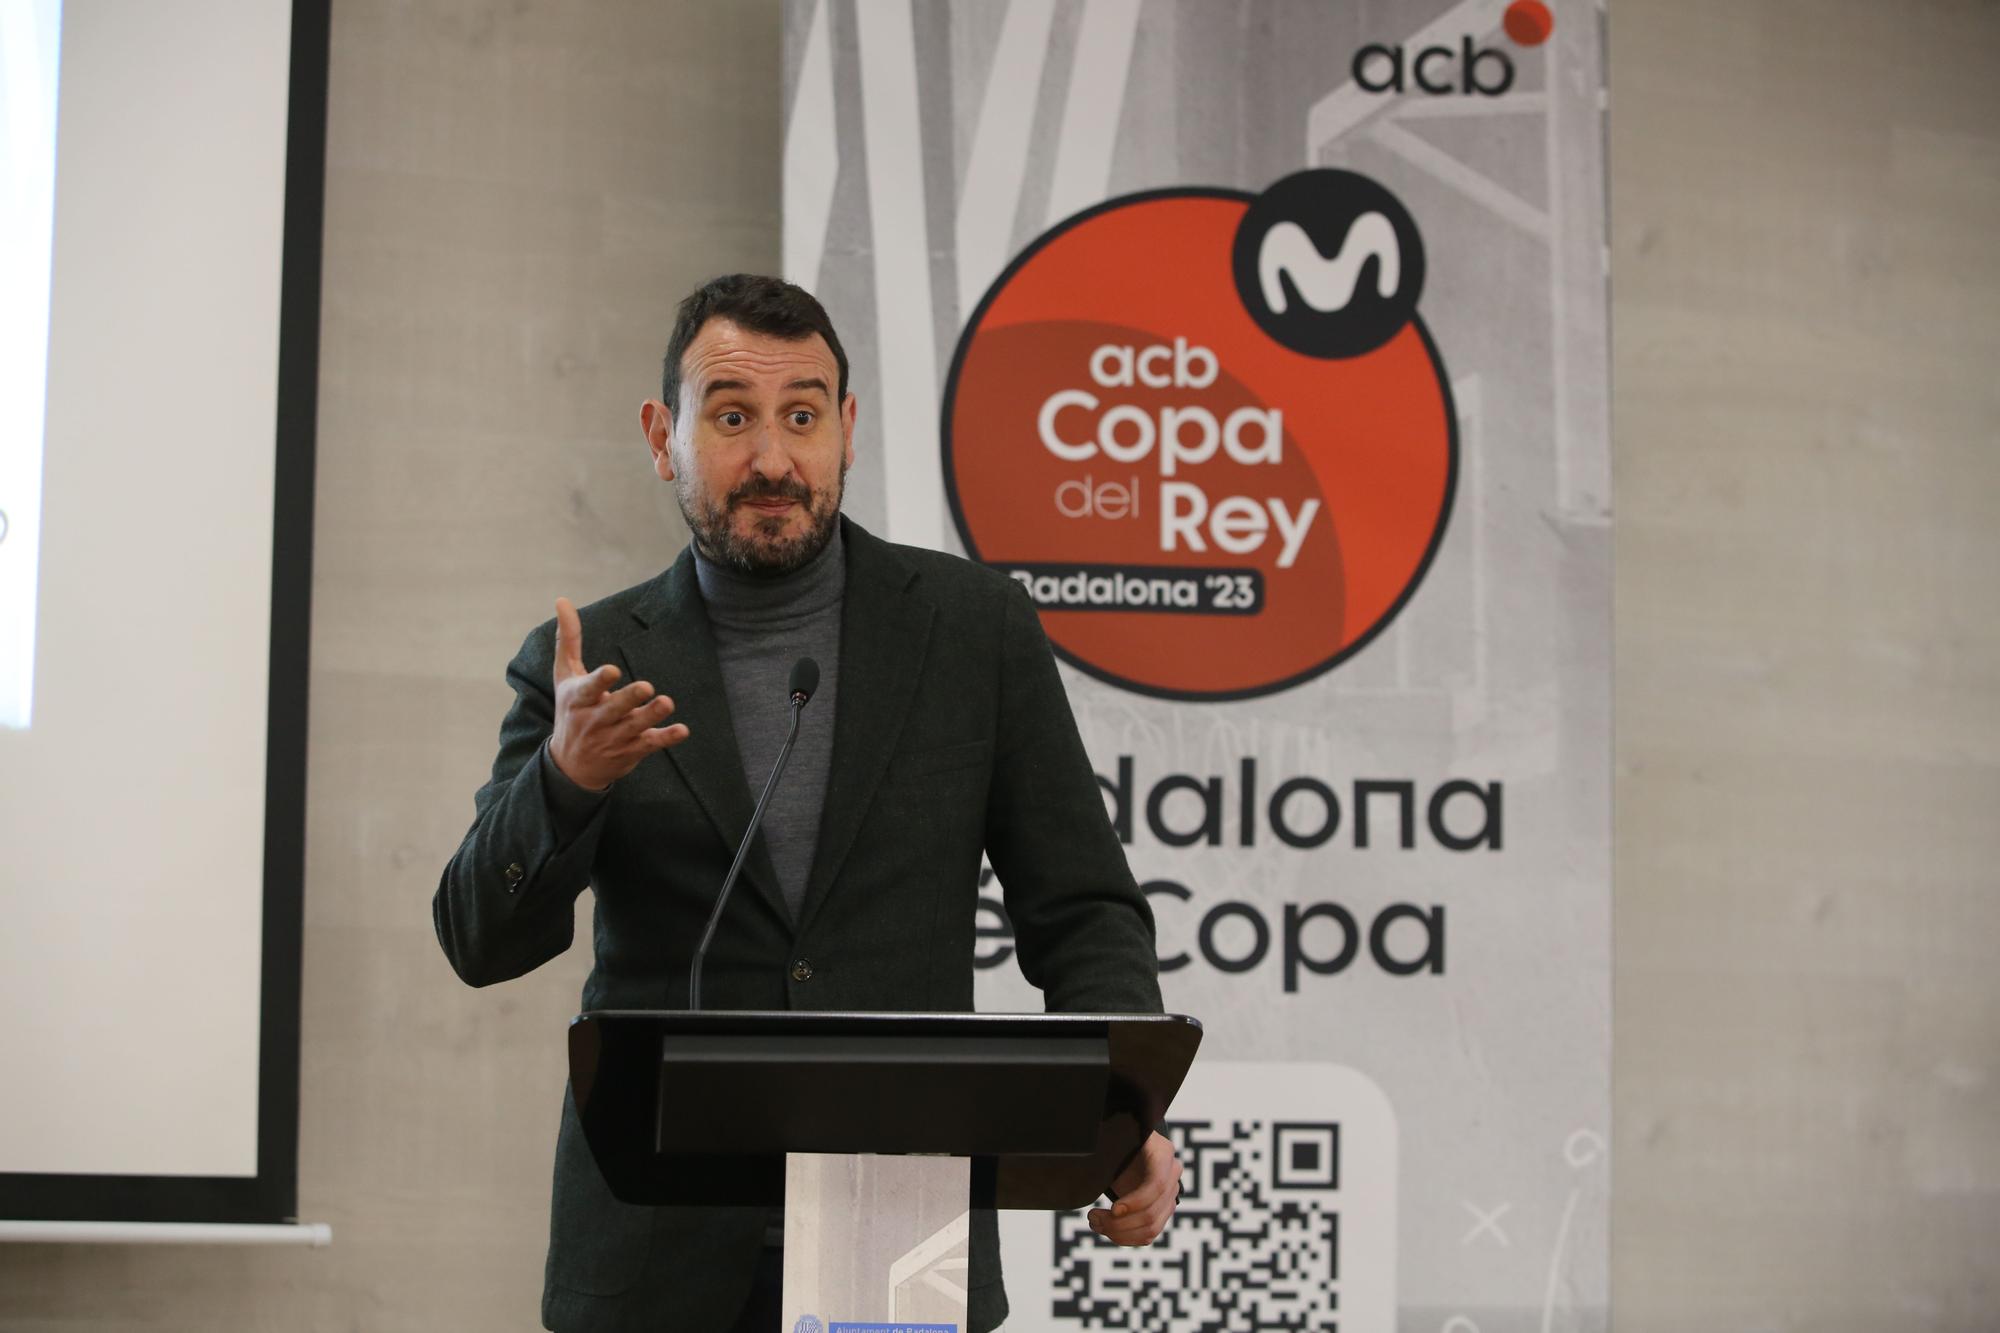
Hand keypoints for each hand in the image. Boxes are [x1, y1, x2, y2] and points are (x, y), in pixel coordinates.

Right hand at [547, 596, 687, 789]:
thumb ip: (568, 640)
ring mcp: (614, 737)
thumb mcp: (564, 677)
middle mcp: (595, 720)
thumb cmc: (570, 711)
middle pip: (614, 709)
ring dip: (651, 716)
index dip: (600, 681)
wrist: (571, 766)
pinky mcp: (631, 750)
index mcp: (578, 700)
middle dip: (629, 699)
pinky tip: (682, 730)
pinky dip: (665, 738)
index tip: (612, 670)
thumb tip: (562, 600)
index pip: (588, 690)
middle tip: (646, 687)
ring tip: (666, 703)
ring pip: (634, 727)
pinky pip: (650, 745)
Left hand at [1087, 1130, 1181, 1245]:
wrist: (1128, 1147)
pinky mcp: (1162, 1212)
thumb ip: (1108, 1146)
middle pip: (1151, 1212)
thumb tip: (1086, 1153)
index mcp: (1162, 1152)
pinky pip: (1148, 1235)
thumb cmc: (1118, 1141)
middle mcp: (1172, 1176)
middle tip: (1092, 1217)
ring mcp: (1170, 1196)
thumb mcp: (1114, 1139)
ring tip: (1095, 1222)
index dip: (1135, 1201)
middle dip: (1118, 1222)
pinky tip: (1105, 1228)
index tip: (1113, 1208)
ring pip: (1151, 1228)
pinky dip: (1124, 1238)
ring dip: (1119, 1233)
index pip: (1156, 1185)